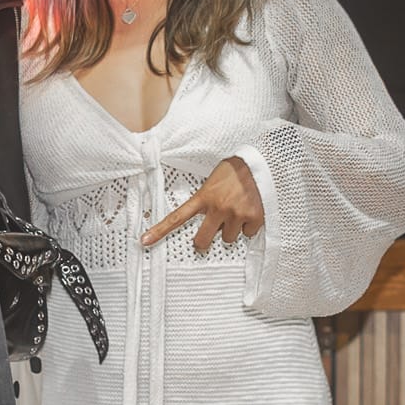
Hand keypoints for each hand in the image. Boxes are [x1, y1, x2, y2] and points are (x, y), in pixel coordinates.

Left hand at [142, 156, 264, 252]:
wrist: (260, 162)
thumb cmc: (235, 170)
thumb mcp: (212, 181)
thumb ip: (206, 200)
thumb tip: (207, 221)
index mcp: (204, 197)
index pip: (177, 217)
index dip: (160, 231)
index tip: (144, 241)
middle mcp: (218, 208)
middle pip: (202, 240)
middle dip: (203, 241)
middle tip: (208, 235)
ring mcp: (235, 214)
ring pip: (228, 239)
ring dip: (231, 229)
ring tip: (237, 210)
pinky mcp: (253, 218)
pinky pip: (247, 234)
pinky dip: (249, 226)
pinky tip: (250, 210)